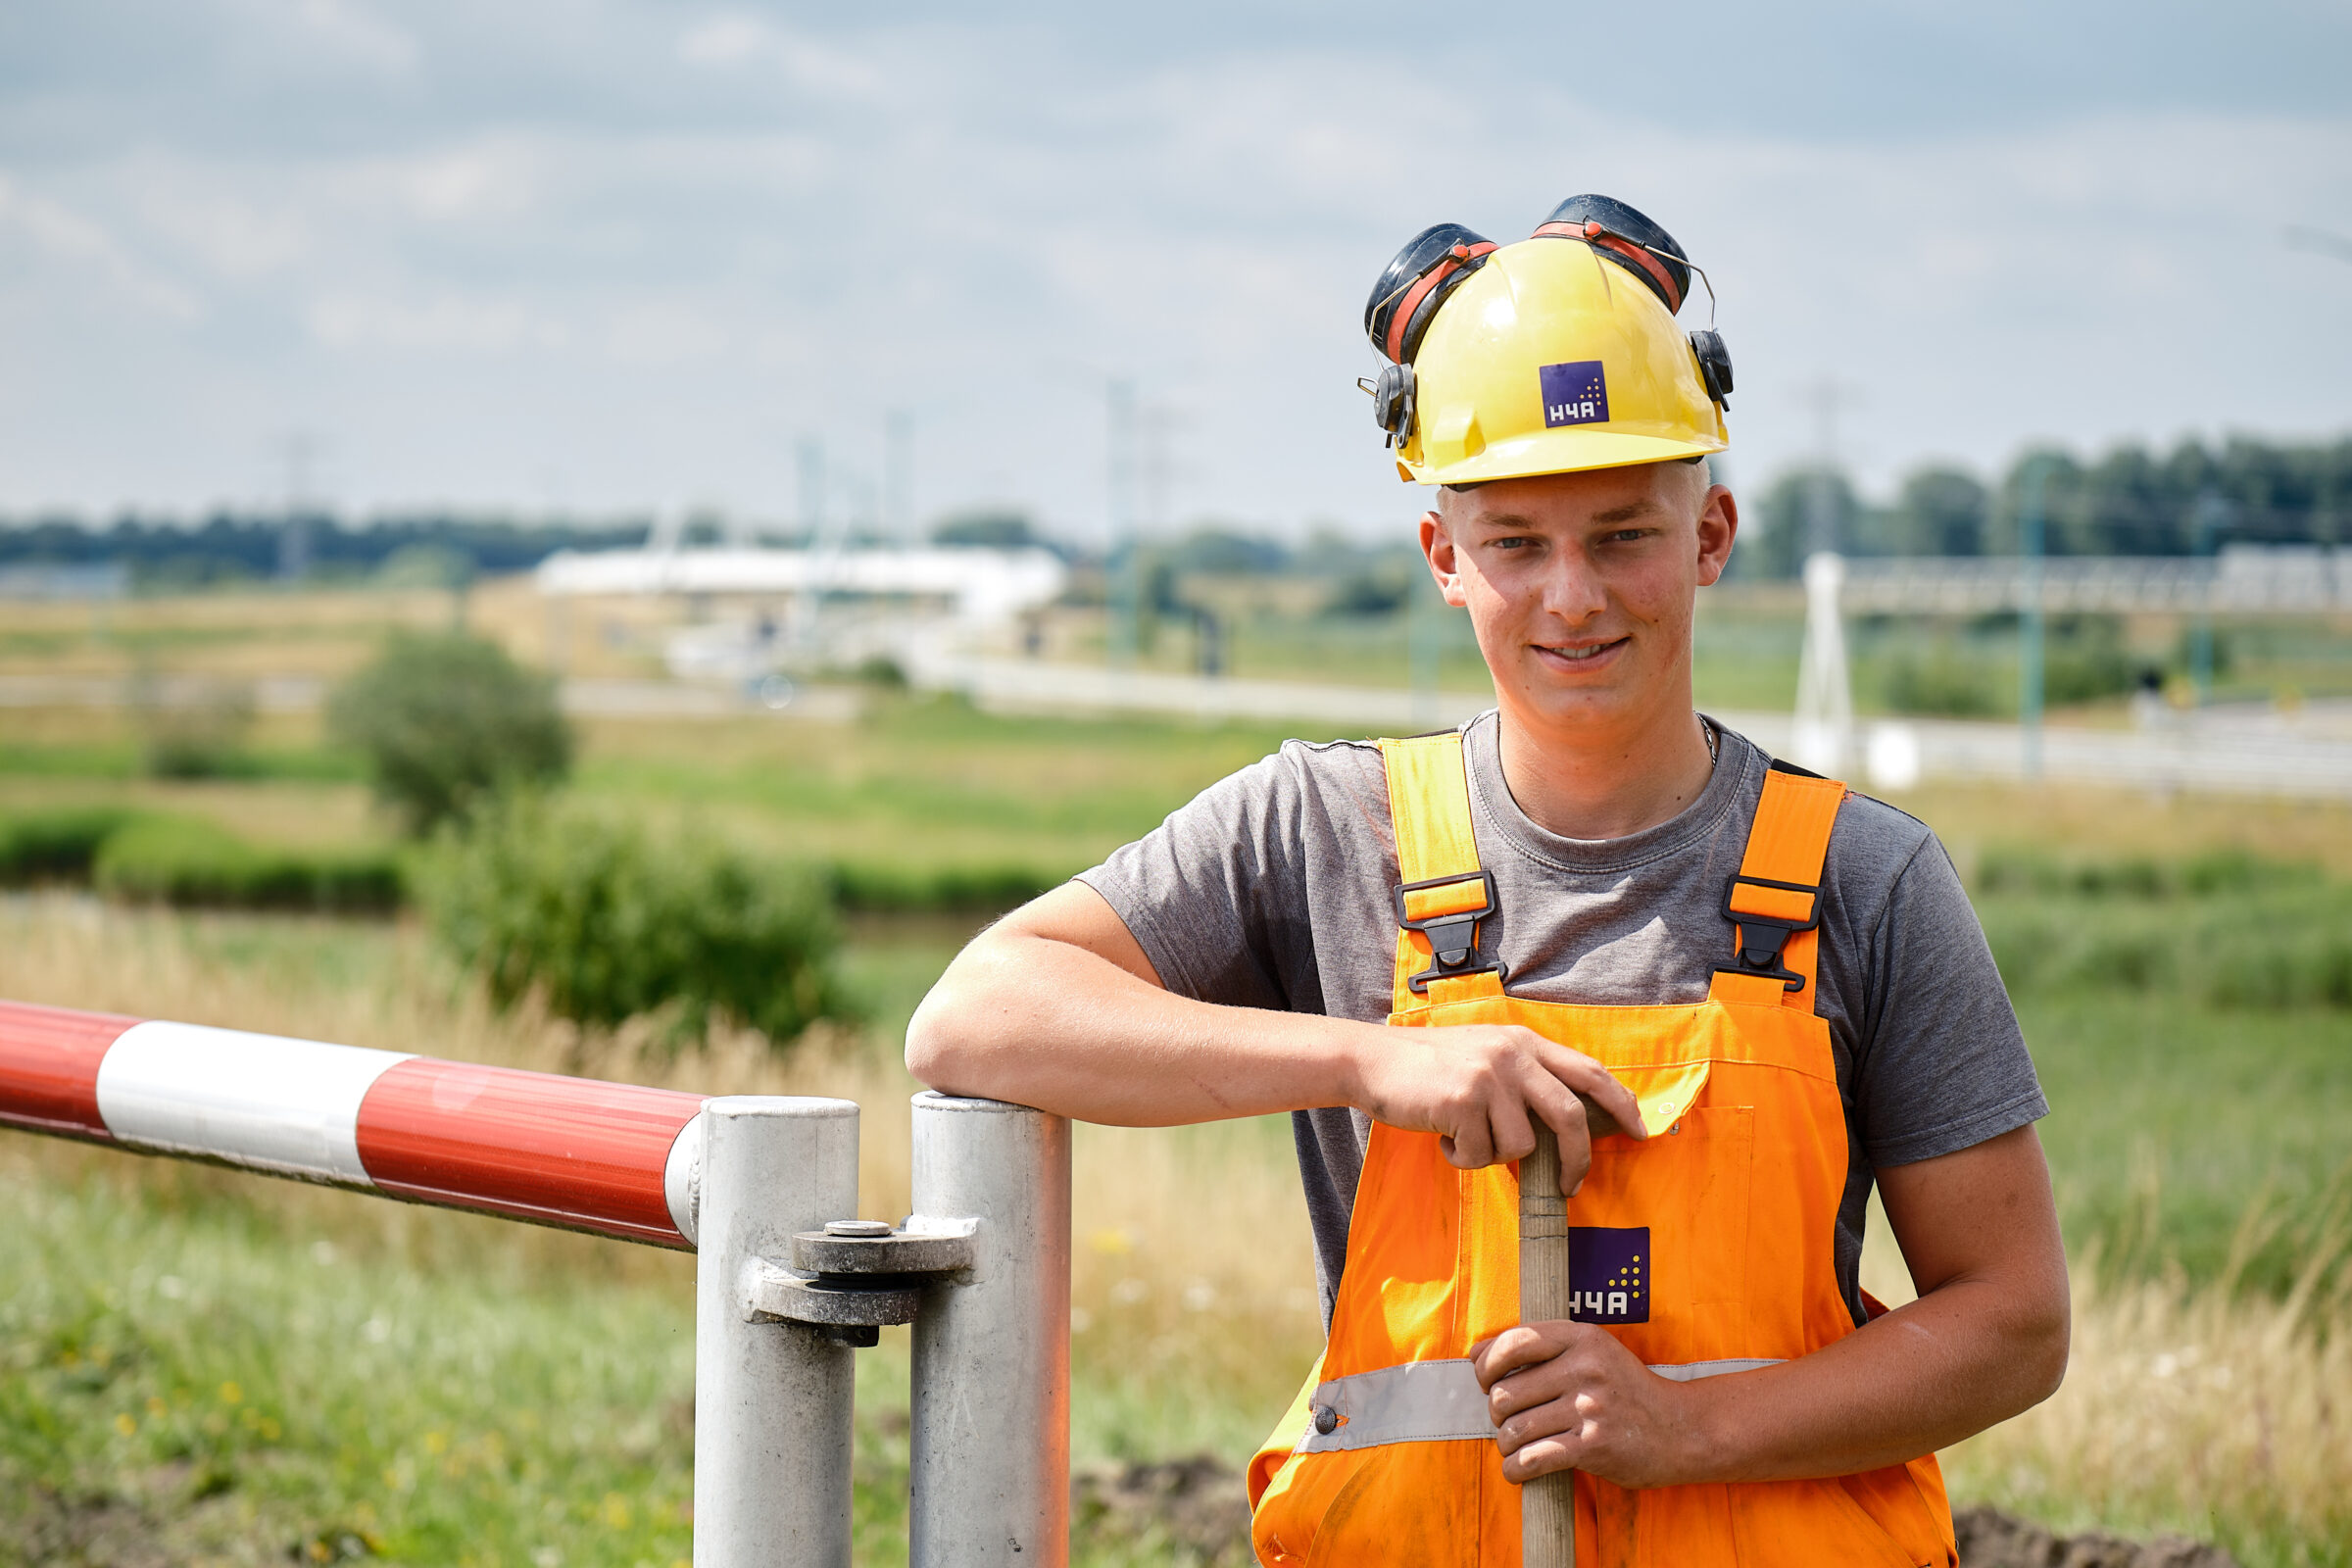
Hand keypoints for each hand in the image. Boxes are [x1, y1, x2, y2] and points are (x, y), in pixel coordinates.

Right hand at [1344, 1023, 1644, 1193]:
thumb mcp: (1484, 1056)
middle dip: (1577, 1159)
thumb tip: (1563, 1129)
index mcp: (1524, 1042)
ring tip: (1463, 1137)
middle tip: (1571, 1185)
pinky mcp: (1462, 1101)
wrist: (1371, 1060)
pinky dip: (1460, 1157)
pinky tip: (1441, 1135)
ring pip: (1521, 1146)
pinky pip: (1479, 1155)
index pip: (1589, 1072)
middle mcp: (1512, 1055)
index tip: (1639, 1130)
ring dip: (1492, 1155)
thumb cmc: (1427, 1067)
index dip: (1621, 1103)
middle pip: (1570, 1116)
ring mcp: (1488, 1077)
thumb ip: (1524, 1079)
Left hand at [1473, 1321, 1706, 1489]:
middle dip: (1496, 1411)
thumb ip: (1537, 1348)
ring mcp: (1590, 1408)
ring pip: (1514, 1429)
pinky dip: (1515, 1470)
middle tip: (1509, 1419)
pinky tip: (1518, 1470)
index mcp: (1582, 1337)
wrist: (1680, 1430)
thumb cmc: (1624, 1390)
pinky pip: (1532, 1460)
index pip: (1514, 1342)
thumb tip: (1473, 1353)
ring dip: (1506, 1444)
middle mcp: (1586, 1369)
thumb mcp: (1591, 1352)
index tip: (1486, 1379)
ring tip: (1517, 1446)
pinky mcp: (1593, 1447)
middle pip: (1506, 1392)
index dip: (1487, 1364)